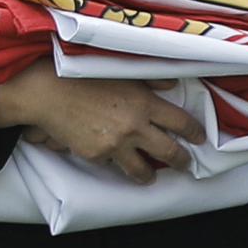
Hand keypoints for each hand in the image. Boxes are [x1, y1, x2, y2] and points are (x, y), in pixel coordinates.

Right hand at [0, 63, 205, 182]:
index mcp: (144, 102)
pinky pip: (113, 165)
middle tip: (187, 165)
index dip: (194, 132)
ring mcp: (116, 144)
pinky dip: (116, 164)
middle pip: (169, 152)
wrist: (47, 91)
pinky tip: (117, 162)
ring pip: (142, 170)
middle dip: (182, 161)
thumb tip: (172, 85)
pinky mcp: (97, 155)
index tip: (200, 138)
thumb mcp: (121, 71)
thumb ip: (150, 79)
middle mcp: (134, 126)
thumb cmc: (83, 75)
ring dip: (150, 175)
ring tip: (151, 176)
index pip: (181, 122)